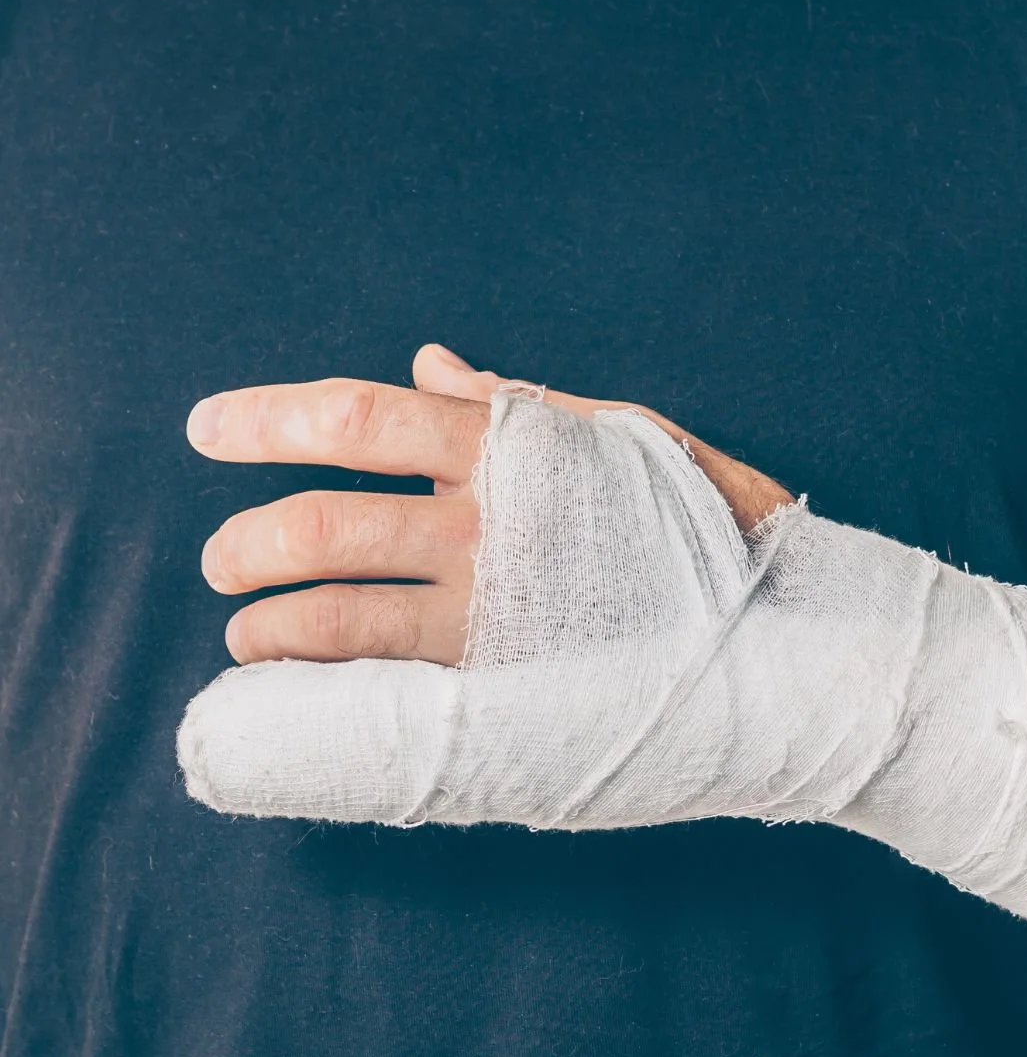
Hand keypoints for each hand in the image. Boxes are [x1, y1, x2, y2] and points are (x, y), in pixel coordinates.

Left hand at [188, 345, 793, 666]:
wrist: (790, 632)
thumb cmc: (710, 521)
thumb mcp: (626, 436)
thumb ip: (518, 403)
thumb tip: (427, 363)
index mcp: (513, 451)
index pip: (358, 418)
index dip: (267, 418)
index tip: (206, 428)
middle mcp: (488, 530)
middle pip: (321, 525)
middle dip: (247, 542)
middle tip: (221, 559)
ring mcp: (491, 616)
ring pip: (334, 618)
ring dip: (265, 627)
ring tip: (244, 636)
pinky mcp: (504, 692)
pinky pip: (382, 689)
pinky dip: (318, 687)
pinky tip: (293, 688)